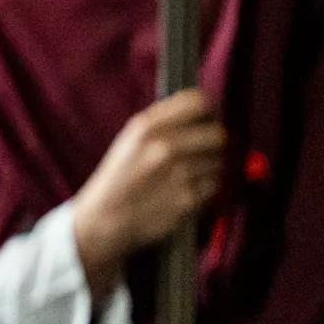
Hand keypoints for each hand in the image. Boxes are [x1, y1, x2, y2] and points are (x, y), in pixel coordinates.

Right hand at [68, 89, 224, 298]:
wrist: (103, 220)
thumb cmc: (119, 178)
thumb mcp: (129, 140)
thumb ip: (163, 121)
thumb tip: (206, 109)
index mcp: (146, 127)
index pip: (199, 103)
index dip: (208, 111)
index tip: (206, 120)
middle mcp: (164, 146)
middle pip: (217, 134)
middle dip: (212, 144)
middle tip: (202, 153)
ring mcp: (178, 174)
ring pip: (220, 161)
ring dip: (209, 168)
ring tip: (187, 177)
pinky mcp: (188, 199)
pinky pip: (215, 186)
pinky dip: (205, 189)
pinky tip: (186, 192)